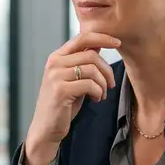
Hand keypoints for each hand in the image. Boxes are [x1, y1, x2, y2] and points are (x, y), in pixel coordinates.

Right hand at [24, 32, 120, 164]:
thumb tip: (99, 45)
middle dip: (107, 70)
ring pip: (92, 70)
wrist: (46, 128)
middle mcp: (54, 63)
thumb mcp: (73, 79)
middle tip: (110, 84)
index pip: (82, 37)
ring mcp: (56, 76)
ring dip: (103, 84)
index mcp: (57, 57)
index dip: (102, 37)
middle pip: (91, 55)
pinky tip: (95, 99)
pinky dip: (98, 92)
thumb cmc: (62, 104)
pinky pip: (90, 84)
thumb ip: (82, 62)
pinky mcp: (61, 90)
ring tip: (101, 94)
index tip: (117, 42)